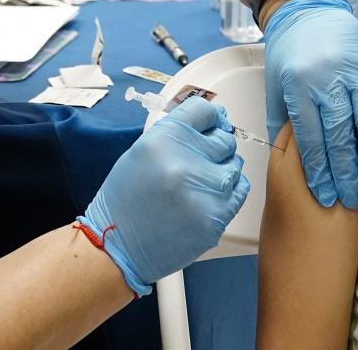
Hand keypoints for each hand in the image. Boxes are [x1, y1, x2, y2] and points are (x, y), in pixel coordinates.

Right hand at [78, 96, 250, 294]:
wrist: (117, 247)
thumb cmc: (126, 200)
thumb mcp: (141, 152)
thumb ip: (176, 133)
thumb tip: (211, 121)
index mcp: (163, 139)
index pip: (204, 110)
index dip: (212, 117)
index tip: (214, 123)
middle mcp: (185, 160)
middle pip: (224, 139)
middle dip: (215, 147)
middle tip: (200, 161)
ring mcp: (204, 190)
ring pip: (234, 165)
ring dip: (222, 170)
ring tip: (199, 184)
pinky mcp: (217, 216)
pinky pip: (240, 190)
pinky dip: (229, 191)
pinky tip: (209, 196)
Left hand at [263, 0, 357, 208]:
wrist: (303, 11)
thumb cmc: (288, 54)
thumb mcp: (275, 88)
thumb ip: (281, 124)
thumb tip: (286, 164)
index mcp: (299, 86)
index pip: (311, 139)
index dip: (319, 171)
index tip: (326, 195)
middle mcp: (328, 77)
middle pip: (340, 133)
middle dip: (346, 172)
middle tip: (351, 199)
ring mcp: (356, 66)